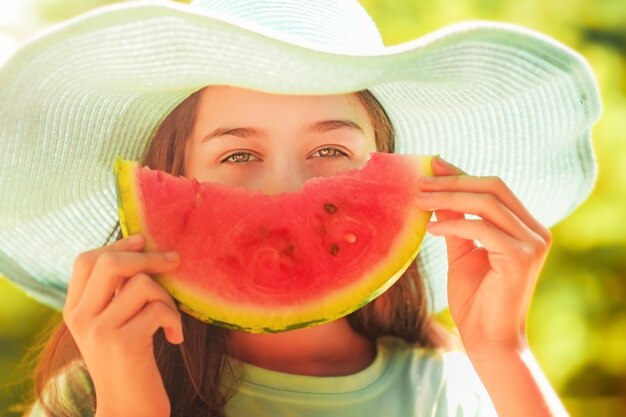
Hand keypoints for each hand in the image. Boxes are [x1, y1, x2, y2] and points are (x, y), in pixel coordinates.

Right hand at [63, 235, 182, 416]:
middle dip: (148, 257)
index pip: (86, 260)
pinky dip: (175, 320)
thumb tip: (142, 249)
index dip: (118, 244)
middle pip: (110, 262)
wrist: (128, 408)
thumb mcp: (112, 324)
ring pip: (142, 284)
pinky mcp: (124, 343)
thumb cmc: (129, 362)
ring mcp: (100, 330)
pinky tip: (174, 338)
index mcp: (74, 310)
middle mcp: (81, 318)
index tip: (143, 240)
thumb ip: (116, 293)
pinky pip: (159, 309)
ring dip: (167, 298)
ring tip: (170, 319)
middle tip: (174, 262)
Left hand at [416, 157, 551, 354]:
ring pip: (488, 202)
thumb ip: (455, 219)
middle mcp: (535, 230)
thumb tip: (437, 190)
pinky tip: (430, 227)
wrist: (488, 340)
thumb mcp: (462, 250)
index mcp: (525, 226)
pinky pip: (482, 228)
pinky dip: (453, 222)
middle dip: (453, 181)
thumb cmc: (475, 299)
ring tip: (418, 199)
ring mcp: (532, 242)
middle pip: (493, 187)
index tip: (431, 165)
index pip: (493, 188)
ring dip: (448, 197)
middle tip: (419, 181)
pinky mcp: (521, 257)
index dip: (460, 174)